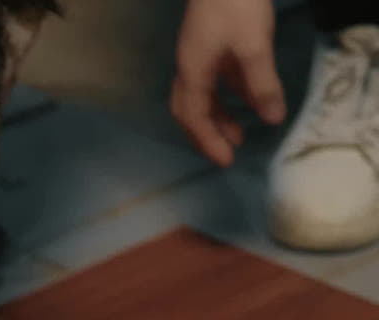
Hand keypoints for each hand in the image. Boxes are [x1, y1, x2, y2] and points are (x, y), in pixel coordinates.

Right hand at [172, 0, 285, 165]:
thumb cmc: (235, 8)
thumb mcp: (254, 46)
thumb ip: (262, 83)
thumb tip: (274, 119)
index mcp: (193, 72)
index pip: (195, 117)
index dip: (209, 142)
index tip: (226, 161)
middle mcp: (189, 68)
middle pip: (189, 110)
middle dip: (205, 135)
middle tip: (225, 154)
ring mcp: (197, 55)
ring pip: (201, 96)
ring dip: (217, 117)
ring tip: (239, 133)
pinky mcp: (209, 44)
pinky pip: (213, 80)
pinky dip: (225, 96)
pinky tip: (245, 99)